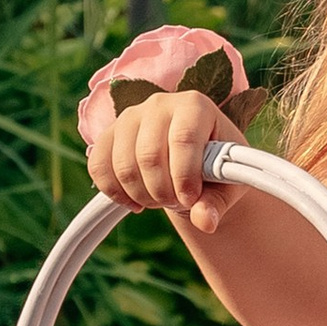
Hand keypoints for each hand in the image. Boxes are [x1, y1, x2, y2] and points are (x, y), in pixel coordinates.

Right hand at [84, 86, 240, 238]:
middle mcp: (159, 104)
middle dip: (163, 191)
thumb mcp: (227, 185)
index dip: (184, 175)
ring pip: (123, 165)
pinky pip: (99, 167)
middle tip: (178, 202)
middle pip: (149, 155)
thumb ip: (217, 202)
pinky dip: (115, 193)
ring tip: (162, 199)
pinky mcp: (108, 135)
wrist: (193, 163)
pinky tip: (136, 202)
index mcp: (195, 105)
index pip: (183, 139)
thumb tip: (205, 221)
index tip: (190, 199)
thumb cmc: (216, 169)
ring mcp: (129, 117)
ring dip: (142, 195)